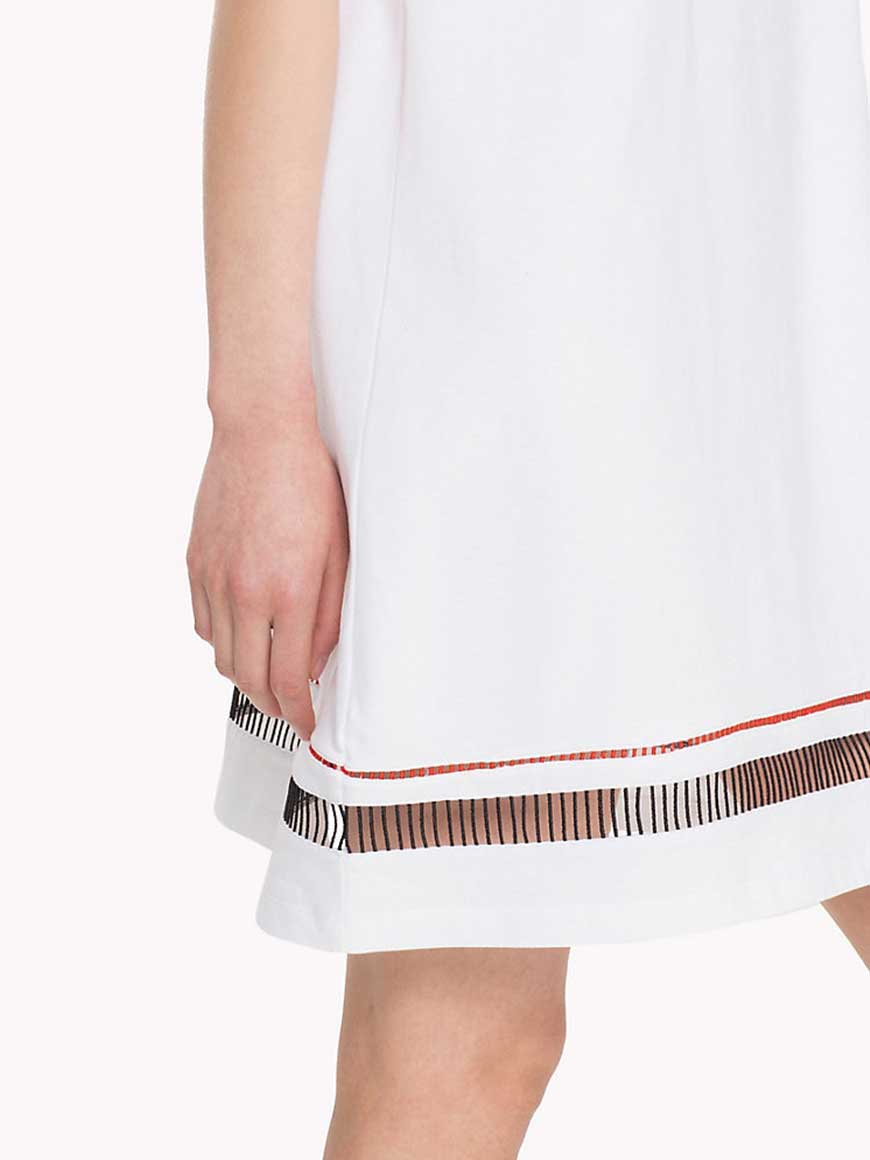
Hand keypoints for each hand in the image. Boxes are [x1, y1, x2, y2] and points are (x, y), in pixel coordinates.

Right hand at [186, 413, 347, 738]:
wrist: (262, 431)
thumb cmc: (310, 483)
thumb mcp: (340, 551)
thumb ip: (330, 614)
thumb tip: (316, 661)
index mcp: (288, 590)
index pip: (288, 678)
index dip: (299, 712)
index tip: (308, 724)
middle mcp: (244, 591)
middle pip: (249, 678)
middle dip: (273, 706)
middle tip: (291, 711)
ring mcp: (213, 578)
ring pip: (221, 655)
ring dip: (246, 677)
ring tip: (269, 678)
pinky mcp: (195, 563)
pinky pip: (202, 623)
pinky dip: (222, 642)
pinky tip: (243, 637)